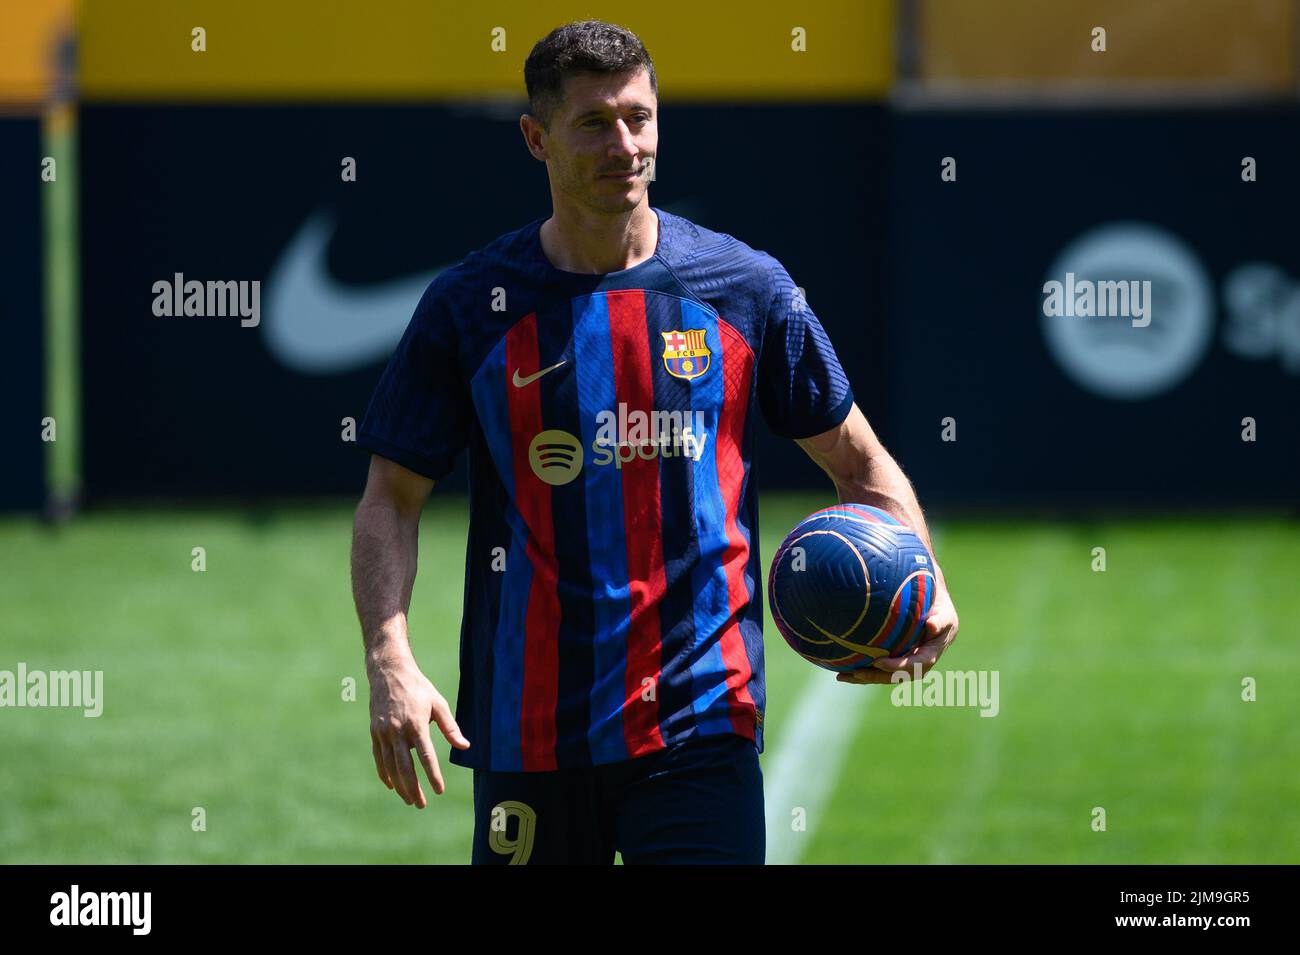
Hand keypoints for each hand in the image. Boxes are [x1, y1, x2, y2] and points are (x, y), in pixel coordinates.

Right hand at [367, 648, 470, 806]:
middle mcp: (397, 731)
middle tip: (422, 804)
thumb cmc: (418, 687)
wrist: (389, 672)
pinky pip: (379, 758)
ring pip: (390, 767)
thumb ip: (450, 727)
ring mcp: (383, 733)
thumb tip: (465, 746)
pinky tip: (391, 785)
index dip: (433, 775)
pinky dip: (385, 774)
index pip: (426, 756)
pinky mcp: (375, 733)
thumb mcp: (438, 703)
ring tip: (409, 800)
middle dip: (413, 788)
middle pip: (405, 767)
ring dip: (399, 786)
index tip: (439, 790)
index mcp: (415, 724)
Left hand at [837, 581, 958, 684]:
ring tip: (842, 676)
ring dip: (864, 677)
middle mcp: (917, 663)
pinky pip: (877, 667)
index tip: (877, 662)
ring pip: (884, 675)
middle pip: (896, 676)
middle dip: (875, 676)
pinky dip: (861, 670)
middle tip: (856, 672)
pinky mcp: (894, 659)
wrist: (935, 607)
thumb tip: (931, 625)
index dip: (897, 666)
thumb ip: (940, 621)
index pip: (914, 665)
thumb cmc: (939, 607)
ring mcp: (905, 663)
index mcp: (930, 654)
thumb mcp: (944, 613)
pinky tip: (841, 670)